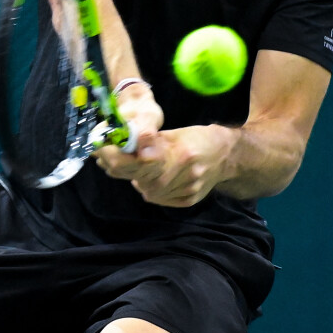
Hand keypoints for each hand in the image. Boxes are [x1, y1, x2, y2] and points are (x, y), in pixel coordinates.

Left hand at [94, 125, 233, 207]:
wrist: (229, 155)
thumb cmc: (199, 138)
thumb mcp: (176, 132)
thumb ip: (152, 141)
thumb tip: (128, 147)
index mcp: (180, 152)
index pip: (141, 162)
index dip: (119, 158)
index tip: (104, 151)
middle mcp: (186, 174)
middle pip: (143, 180)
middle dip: (124, 170)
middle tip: (111, 159)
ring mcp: (189, 190)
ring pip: (150, 192)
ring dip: (138, 181)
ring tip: (137, 169)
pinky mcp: (189, 200)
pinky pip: (161, 199)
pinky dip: (152, 190)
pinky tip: (151, 180)